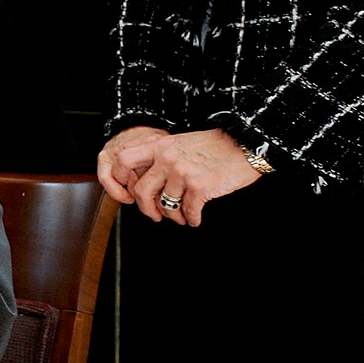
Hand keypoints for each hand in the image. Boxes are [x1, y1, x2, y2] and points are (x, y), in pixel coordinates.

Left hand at [101, 128, 259, 226]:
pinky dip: (192, 219)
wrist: (244, 144)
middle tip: (155, 215)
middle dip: (146, 209)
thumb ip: (160, 157)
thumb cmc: (214, 147)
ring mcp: (182, 172)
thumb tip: (145, 181)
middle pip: (140, 191)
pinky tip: (196, 218)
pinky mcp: (200, 186)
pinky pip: (188, 212)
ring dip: (174, 216)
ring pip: (166, 205)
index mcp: (159, 146)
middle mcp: (166, 158)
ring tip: (182, 217)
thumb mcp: (180, 143)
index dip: (119, 179)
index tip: (128, 192)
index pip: (122, 160)